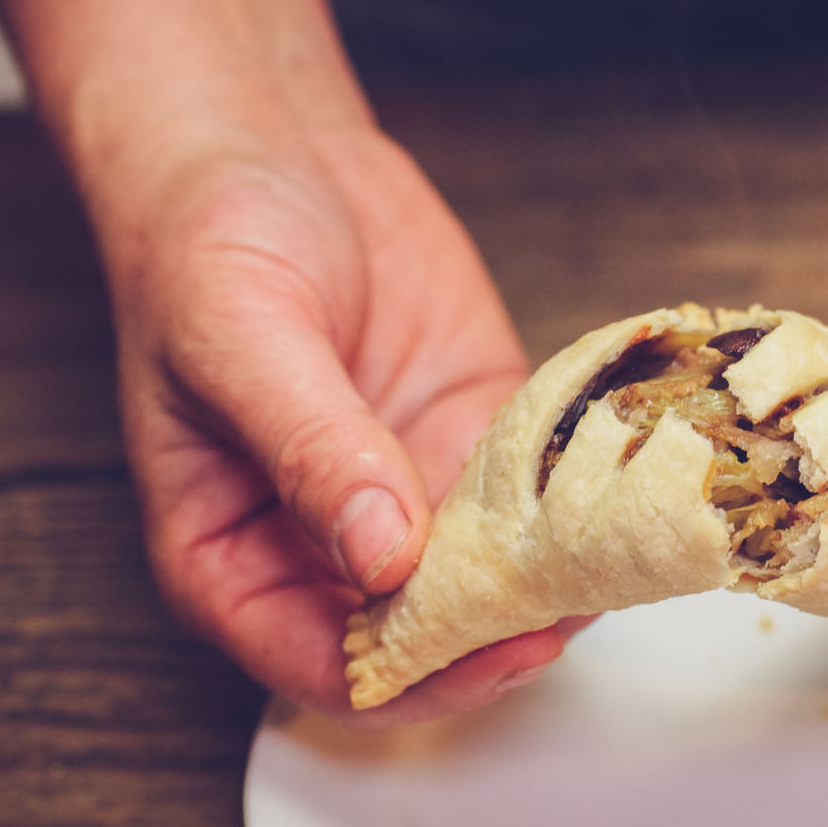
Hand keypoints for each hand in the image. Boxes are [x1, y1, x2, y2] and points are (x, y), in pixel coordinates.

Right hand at [105, 127, 566, 720]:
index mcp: (237, 556)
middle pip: (427, 642)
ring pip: (495, 579)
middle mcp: (329, 546)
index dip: (417, 678)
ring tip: (616, 552)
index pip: (330, 666)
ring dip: (557, 576)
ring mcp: (411, 497)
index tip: (495, 650)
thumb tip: (384, 559)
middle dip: (504, 638)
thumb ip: (310, 450)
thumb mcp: (241, 339)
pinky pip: (536, 494)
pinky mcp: (474, 442)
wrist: (266, 148)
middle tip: (578, 603)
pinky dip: (580, 500)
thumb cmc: (205, 243)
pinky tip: (622, 484)